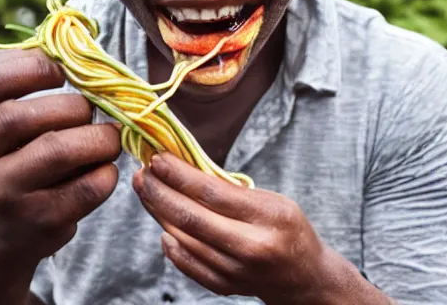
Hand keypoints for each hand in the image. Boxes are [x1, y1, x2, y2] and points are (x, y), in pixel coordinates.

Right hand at [0, 53, 120, 262]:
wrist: (17, 229)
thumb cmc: (24, 159)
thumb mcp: (14, 123)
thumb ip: (28, 85)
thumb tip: (70, 49)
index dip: (28, 69)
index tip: (61, 72)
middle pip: (21, 117)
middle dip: (73, 107)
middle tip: (92, 112)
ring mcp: (4, 195)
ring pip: (56, 150)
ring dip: (98, 138)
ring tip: (108, 139)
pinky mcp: (40, 221)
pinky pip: (87, 185)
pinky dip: (107, 172)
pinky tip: (105, 169)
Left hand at [133, 152, 335, 304]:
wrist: (304, 277)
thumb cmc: (288, 228)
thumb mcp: (272, 200)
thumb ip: (233, 191)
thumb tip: (187, 171)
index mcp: (267, 217)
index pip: (212, 193)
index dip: (180, 175)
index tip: (158, 159)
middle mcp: (250, 247)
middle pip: (191, 217)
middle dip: (160, 193)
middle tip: (142, 174)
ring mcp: (235, 271)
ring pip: (184, 240)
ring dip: (159, 214)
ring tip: (146, 191)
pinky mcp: (225, 287)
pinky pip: (188, 265)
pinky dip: (171, 245)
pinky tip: (161, 227)